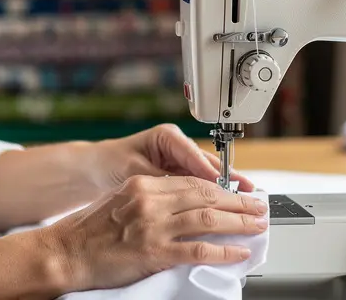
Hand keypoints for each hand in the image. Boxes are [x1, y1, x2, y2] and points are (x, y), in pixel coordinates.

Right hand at [41, 175, 267, 291]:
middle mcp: (150, 201)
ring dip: (239, 223)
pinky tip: (238, 252)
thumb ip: (150, 199)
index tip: (238, 194)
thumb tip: (181, 204)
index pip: (192, 182)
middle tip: (259, 207)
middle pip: (206, 196)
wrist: (65, 252)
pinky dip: (224, 250)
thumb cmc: (87, 232)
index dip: (221, 188)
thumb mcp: (119, 201)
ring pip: (208, 218)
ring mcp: (153, 226)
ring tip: (257, 226)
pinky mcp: (154, 252)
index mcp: (143, 186)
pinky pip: (199, 249)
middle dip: (238, 203)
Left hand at [86, 123, 254, 194]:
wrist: (95, 169)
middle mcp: (177, 146)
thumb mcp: (133, 171)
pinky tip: (228, 209)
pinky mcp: (178, 174)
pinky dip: (212, 198)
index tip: (229, 188)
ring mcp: (179, 160)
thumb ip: (161, 179)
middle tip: (251, 197)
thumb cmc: (110, 164)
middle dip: (231, 182)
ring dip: (226, 191)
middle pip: (209, 165)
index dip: (215, 174)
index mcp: (168, 136)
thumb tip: (186, 191)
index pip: (196, 155)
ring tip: (247, 203)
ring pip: (208, 176)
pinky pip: (199, 186)